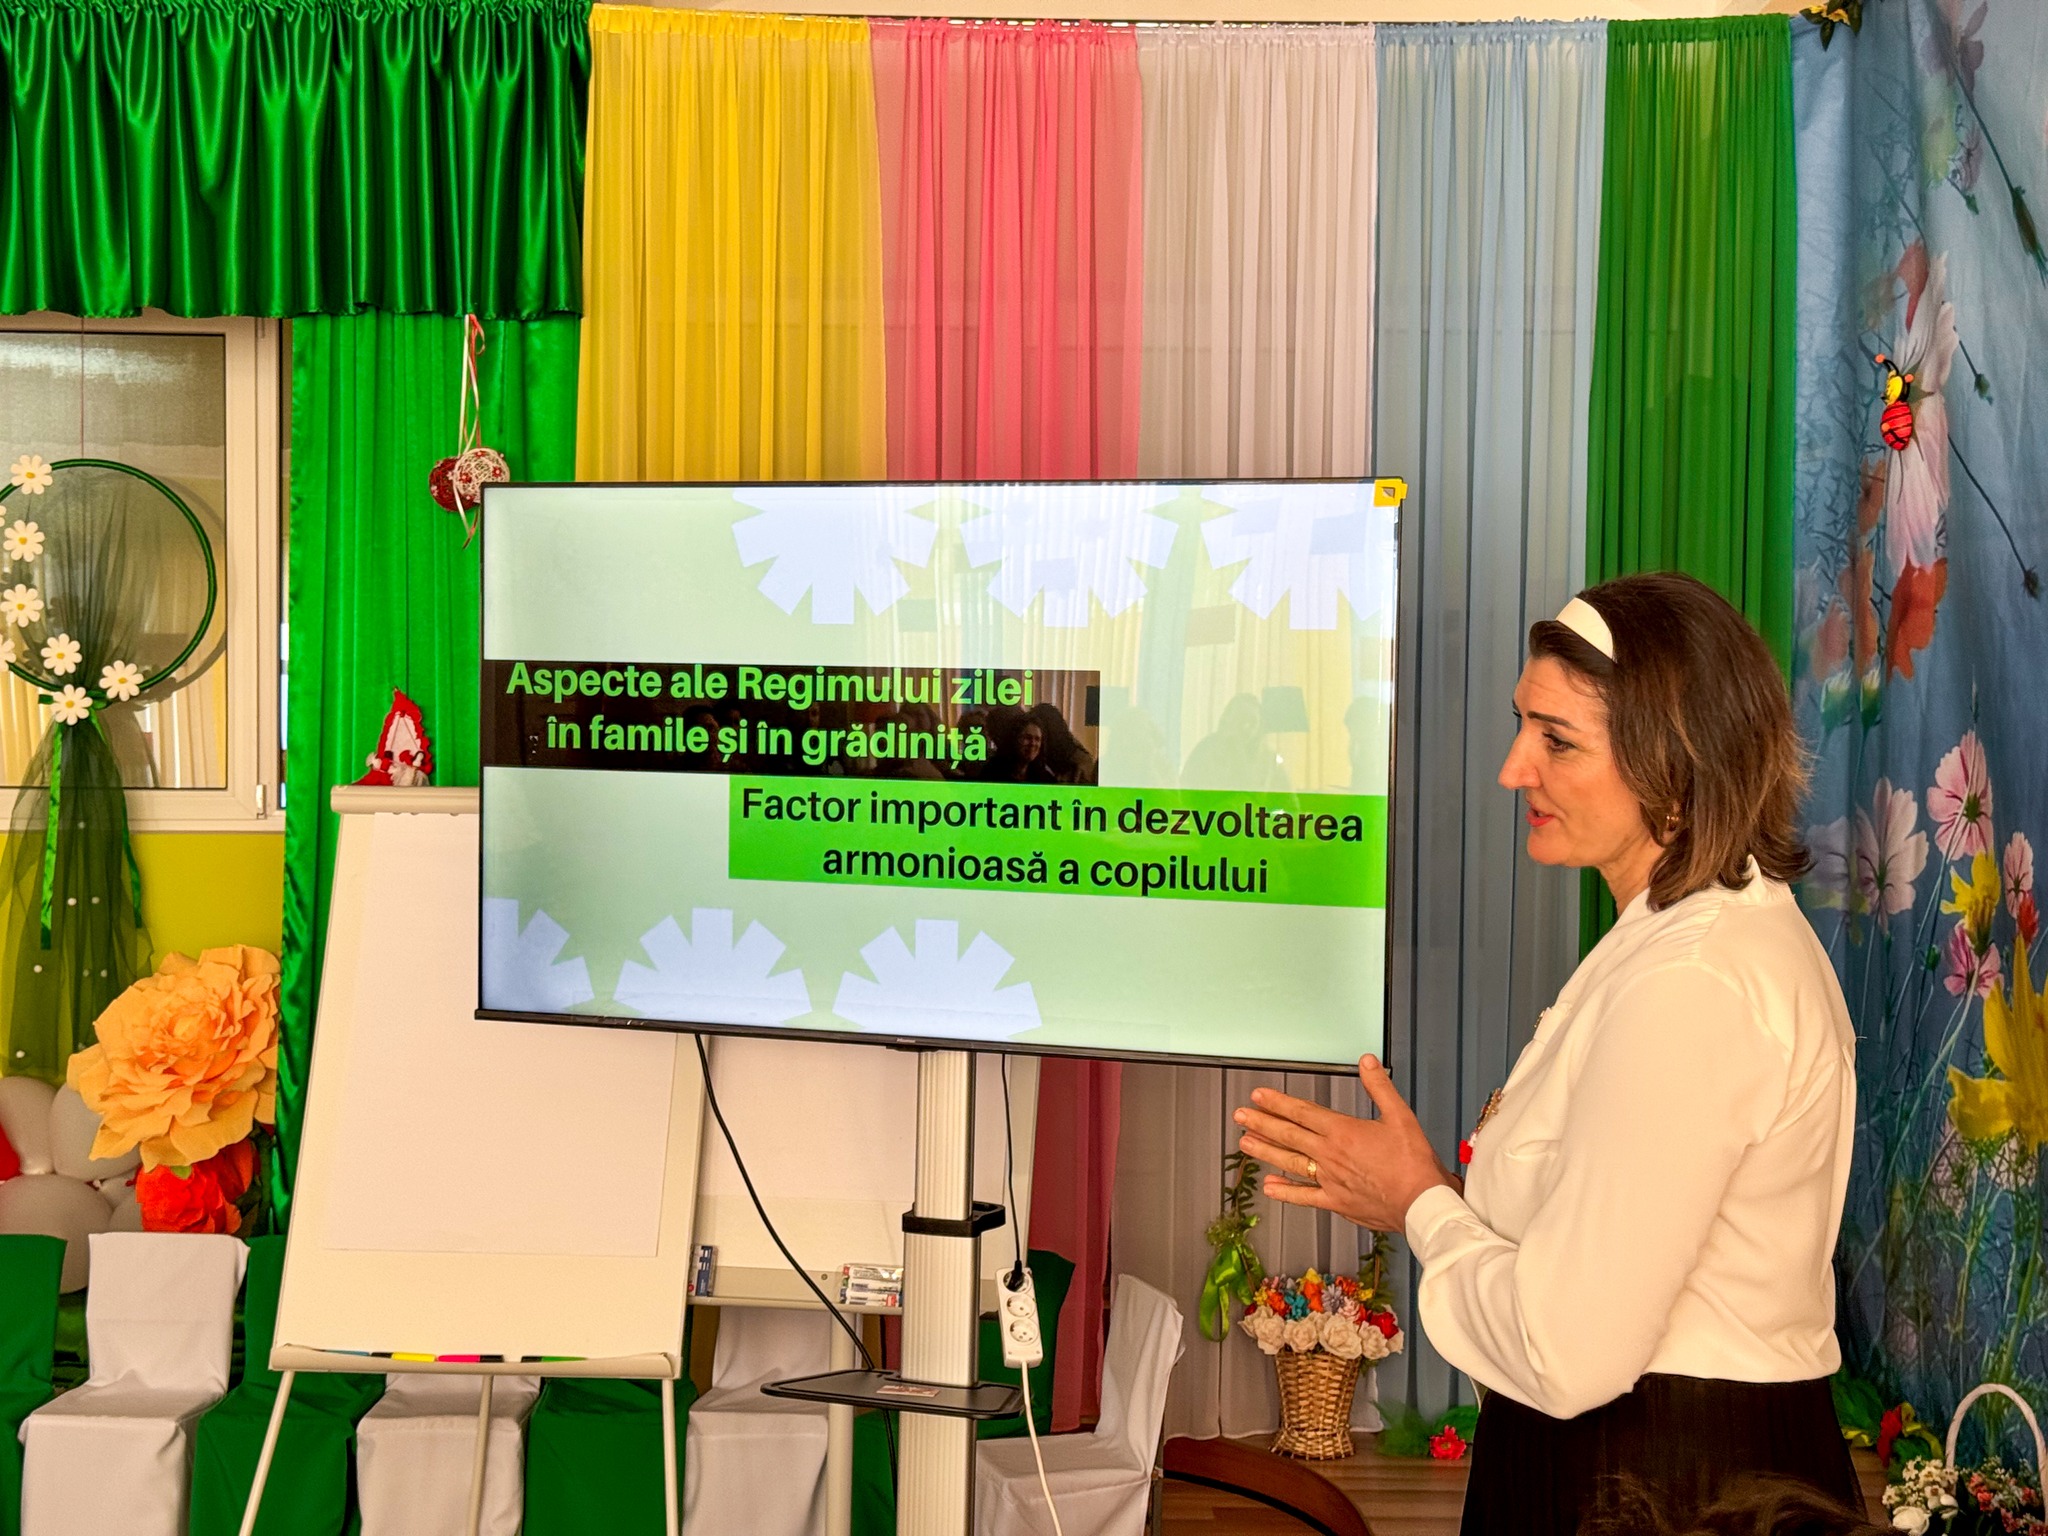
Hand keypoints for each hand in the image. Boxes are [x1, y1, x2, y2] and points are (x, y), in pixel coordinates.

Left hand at [1233, 1056, 1460, 1231]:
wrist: (1422, 1204)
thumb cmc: (1414, 1164)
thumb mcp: (1400, 1116)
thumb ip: (1379, 1087)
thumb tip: (1367, 1062)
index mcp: (1343, 1132)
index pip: (1302, 1112)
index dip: (1277, 1103)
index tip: (1258, 1096)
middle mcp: (1330, 1155)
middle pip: (1288, 1135)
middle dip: (1261, 1123)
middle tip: (1240, 1115)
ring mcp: (1330, 1180)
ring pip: (1290, 1163)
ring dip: (1265, 1151)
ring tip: (1245, 1143)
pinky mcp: (1336, 1202)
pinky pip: (1304, 1197)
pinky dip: (1285, 1192)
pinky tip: (1269, 1186)